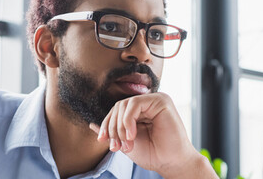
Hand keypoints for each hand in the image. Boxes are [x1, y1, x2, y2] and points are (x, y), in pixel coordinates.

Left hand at [88, 92, 216, 178]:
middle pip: (118, 107)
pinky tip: (131, 135)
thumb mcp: (126, 142)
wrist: (171, 163)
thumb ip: (112, 132)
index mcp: (140, 111)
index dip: (106, 124)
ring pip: (124, 105)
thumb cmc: (153, 154)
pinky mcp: (161, 101)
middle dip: (112, 127)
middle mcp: (147, 103)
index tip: (102, 140)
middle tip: (116, 147)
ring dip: (120, 126)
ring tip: (127, 144)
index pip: (116, 111)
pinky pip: (134, 104)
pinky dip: (128, 120)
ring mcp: (154, 100)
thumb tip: (91, 125)